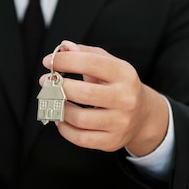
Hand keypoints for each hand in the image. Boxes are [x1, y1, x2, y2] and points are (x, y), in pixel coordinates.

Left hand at [40, 40, 168, 156]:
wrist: (143, 116)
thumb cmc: (118, 87)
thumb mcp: (109, 66)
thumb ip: (86, 54)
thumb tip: (64, 47)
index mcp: (125, 74)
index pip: (92, 63)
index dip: (66, 61)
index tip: (48, 61)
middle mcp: (126, 98)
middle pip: (83, 93)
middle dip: (58, 87)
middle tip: (46, 83)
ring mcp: (120, 122)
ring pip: (79, 118)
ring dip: (59, 109)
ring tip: (54, 102)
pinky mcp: (112, 141)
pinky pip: (80, 138)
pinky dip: (64, 129)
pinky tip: (61, 119)